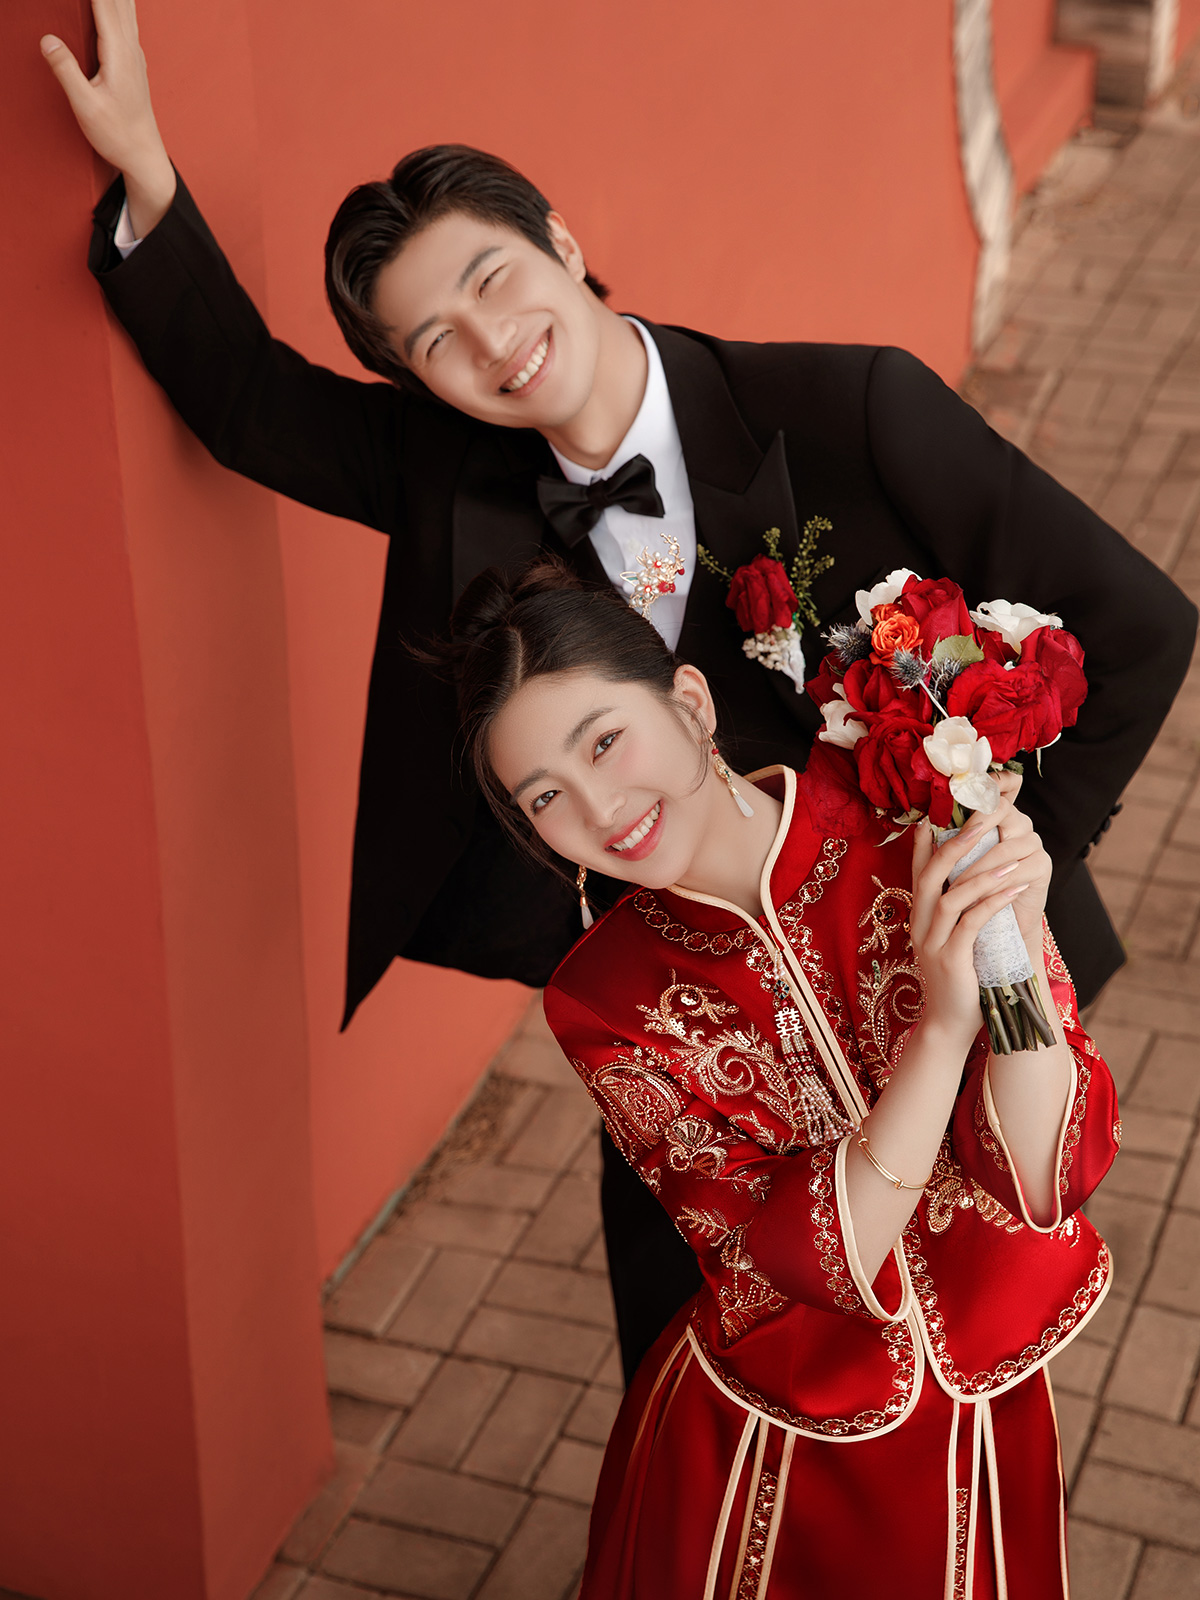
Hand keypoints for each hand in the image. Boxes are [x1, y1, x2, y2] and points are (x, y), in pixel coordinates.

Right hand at [41, 0, 175, 234]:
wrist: (144, 156)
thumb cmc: (116, 134)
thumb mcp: (86, 107)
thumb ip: (67, 72)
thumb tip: (47, 39)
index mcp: (119, 54)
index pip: (102, 2)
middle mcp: (131, 47)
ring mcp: (134, 52)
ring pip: (124, 4)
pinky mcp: (132, 58)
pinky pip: (124, 15)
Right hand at [909, 777, 1045, 1045]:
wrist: (949, 1026)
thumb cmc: (959, 979)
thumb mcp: (952, 940)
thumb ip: (957, 912)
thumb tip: (977, 880)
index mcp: (918, 918)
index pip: (918, 870)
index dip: (927, 841)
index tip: (941, 814)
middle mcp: (919, 926)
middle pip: (931, 874)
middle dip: (957, 844)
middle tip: (983, 821)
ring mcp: (932, 943)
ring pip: (952, 895)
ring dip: (984, 873)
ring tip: (1011, 857)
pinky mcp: (951, 959)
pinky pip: (971, 922)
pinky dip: (994, 901)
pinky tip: (1015, 888)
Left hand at [946, 772, 1051, 943]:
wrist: (995, 926)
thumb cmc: (970, 891)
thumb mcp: (951, 865)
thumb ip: (939, 843)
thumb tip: (921, 823)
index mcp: (997, 815)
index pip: (1001, 786)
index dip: (992, 780)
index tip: (967, 785)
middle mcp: (1019, 823)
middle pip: (1001, 809)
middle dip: (974, 826)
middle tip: (952, 847)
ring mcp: (1033, 843)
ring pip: (1002, 849)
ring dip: (975, 870)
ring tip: (953, 888)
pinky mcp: (1042, 866)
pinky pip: (1014, 873)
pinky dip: (991, 888)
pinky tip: (976, 898)